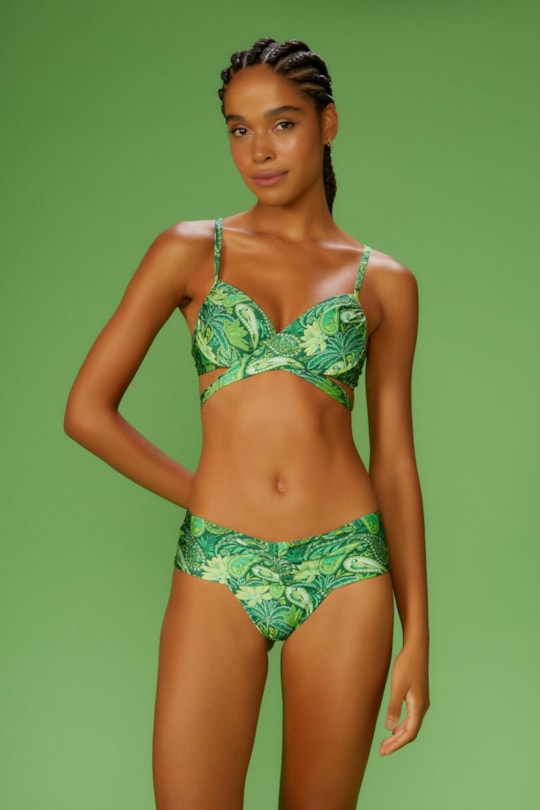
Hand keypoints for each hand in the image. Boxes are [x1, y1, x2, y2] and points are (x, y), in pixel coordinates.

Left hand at [379, 641, 429, 755]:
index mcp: (418, 706)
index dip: (396, 745)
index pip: (409, 733)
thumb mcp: (397, 687)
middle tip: (381, 751)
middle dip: (396, 743)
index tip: (383, 752)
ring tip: (385, 742)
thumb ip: (393, 708)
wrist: (416, 647)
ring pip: (411, 725)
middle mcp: (422, 707)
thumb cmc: (406, 665)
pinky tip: (392, 726)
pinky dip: (401, 725)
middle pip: (410, 732)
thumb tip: (389, 729)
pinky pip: (411, 717)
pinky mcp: (418, 696)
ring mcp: (421, 701)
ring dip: (398, 735)